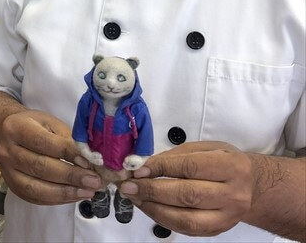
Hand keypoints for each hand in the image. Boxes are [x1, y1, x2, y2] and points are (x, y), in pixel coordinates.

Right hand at [0, 110, 102, 204]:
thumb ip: (67, 139)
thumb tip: (90, 158)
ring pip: (37, 187)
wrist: (9, 134)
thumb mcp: (50, 123)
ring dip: (66, 192)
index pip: (44, 143)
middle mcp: (7, 151)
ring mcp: (8, 172)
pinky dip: (58, 199)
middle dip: (70, 176)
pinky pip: (36, 198)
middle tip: (94, 181)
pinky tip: (74, 195)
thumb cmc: (35, 126)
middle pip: (41, 167)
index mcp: (16, 128)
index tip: (88, 162)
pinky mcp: (13, 187)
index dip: (68, 153)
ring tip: (87, 192)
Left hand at [120, 141, 253, 236]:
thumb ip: (176, 156)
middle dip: (152, 191)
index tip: (138, 169)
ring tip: (134, 197)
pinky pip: (187, 230)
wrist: (251, 187)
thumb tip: (144, 165)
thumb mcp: (204, 148)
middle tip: (128, 186)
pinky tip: (148, 207)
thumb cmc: (223, 161)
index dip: (161, 168)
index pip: (190, 167)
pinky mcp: (218, 231)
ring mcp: (227, 217)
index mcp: (231, 166)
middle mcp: (233, 194)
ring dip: (154, 208)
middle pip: (187, 195)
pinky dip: (163, 219)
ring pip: (186, 219)